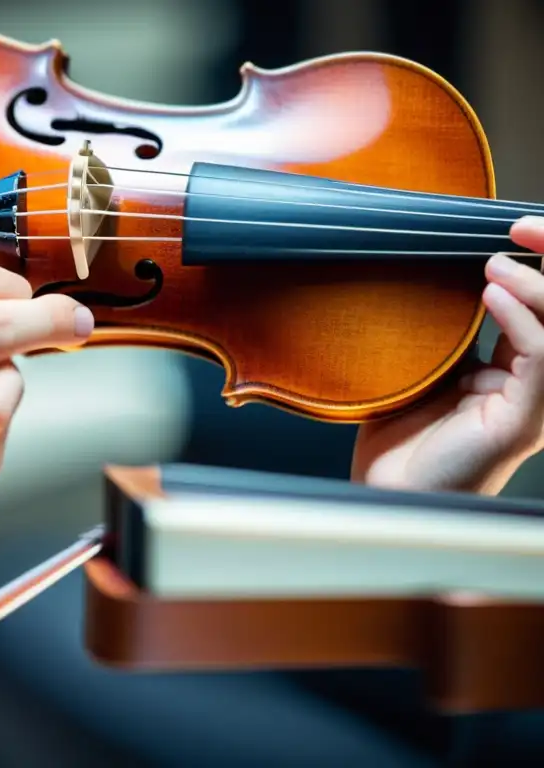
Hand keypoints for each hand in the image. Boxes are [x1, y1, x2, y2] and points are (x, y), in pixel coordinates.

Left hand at [352, 216, 543, 494]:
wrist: (388, 494)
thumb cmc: (400, 439)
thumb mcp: (425, 371)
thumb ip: (444, 334)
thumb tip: (435, 280)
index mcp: (514, 374)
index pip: (543, 308)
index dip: (537, 266)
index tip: (512, 230)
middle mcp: (533, 388)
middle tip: (520, 227)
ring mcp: (533, 405)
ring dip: (535, 287)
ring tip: (496, 263)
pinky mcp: (522, 423)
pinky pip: (540, 359)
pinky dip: (520, 321)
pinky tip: (491, 295)